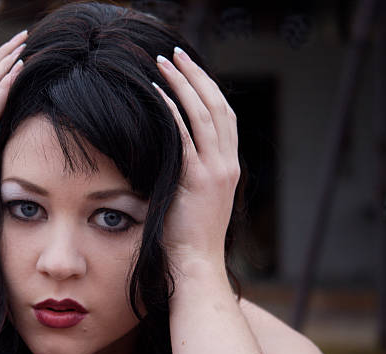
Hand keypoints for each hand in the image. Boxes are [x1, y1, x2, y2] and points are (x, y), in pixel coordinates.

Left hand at [154, 47, 239, 274]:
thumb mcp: (193, 200)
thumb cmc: (187, 239)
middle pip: (219, 107)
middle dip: (197, 76)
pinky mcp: (199, 180)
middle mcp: (228, 165)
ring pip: (205, 114)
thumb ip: (188, 174)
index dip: (207, 90)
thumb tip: (165, 153)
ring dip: (184, 84)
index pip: (224, 118)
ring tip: (164, 62)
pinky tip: (156, 91)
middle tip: (175, 55)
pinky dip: (172, 110)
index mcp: (228, 168)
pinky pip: (185, 135)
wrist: (196, 266)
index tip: (188, 72)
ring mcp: (217, 171)